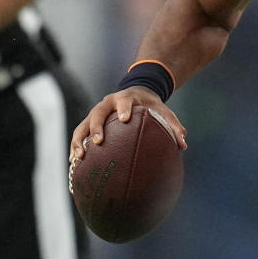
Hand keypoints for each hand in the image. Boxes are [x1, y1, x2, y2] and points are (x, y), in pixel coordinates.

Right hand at [68, 86, 187, 163]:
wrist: (135, 94)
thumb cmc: (150, 106)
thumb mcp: (163, 111)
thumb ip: (173, 126)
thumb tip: (183, 144)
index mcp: (126, 98)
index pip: (124, 101)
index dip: (123, 109)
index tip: (125, 119)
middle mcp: (107, 104)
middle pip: (97, 114)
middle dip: (96, 127)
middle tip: (98, 142)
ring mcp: (95, 113)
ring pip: (82, 125)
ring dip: (79, 141)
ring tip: (79, 158)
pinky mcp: (88, 123)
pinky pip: (79, 135)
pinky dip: (75, 148)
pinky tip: (74, 165)